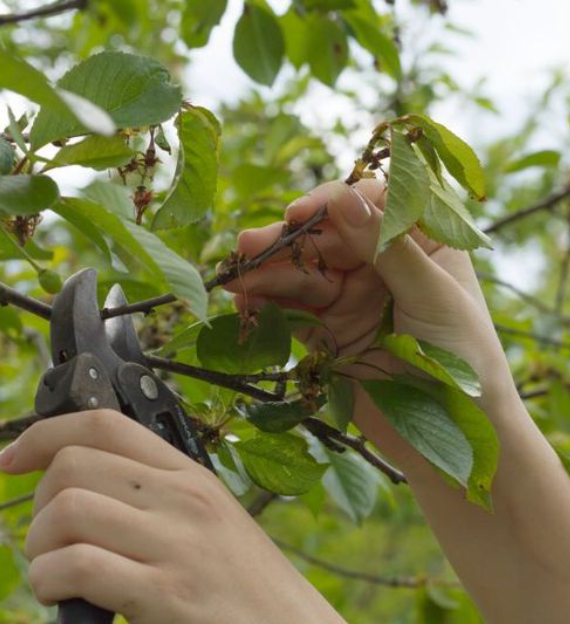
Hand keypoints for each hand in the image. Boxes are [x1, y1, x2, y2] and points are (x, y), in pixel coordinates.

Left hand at [0, 410, 342, 623]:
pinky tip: (60, 596)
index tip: (10, 460)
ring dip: (39, 548)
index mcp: (190, 477)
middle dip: (37, 505)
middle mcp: (184, 500)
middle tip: (47, 543)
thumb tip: (76, 488)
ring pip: (66, 512)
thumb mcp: (209, 525)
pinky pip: (76, 566)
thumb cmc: (244, 594)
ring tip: (53, 573)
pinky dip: (49, 581)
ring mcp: (177, 546)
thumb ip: (155, 499)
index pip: (102, 424)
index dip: (41, 435)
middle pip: (71, 467)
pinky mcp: (168, 595)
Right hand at [223, 179, 513, 459]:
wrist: (454, 436)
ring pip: (299, 272)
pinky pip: (288, 309)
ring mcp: (349, 295)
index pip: (369, 204)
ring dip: (266, 273)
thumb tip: (344, 201)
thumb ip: (388, 248)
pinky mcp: (325, 330)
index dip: (331, 204)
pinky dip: (264, 304)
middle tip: (247, 246)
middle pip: (323, 236)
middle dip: (285, 241)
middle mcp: (379, 260)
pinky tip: (243, 302)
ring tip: (235, 278)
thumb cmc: (466, 359)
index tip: (300, 214)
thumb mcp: (431, 296)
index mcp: (418, 240)